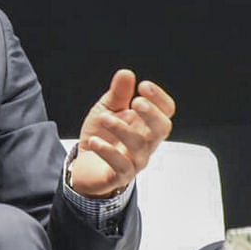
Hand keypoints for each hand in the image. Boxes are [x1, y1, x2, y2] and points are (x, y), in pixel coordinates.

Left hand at [67, 69, 173, 197]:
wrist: (84, 166)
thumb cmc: (102, 137)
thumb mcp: (106, 110)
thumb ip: (117, 94)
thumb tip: (126, 73)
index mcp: (145, 124)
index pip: (166, 111)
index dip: (159, 98)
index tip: (143, 86)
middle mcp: (145, 142)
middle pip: (162, 129)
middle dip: (152, 114)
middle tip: (137, 102)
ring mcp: (135, 160)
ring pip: (140, 146)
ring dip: (122, 129)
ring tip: (105, 118)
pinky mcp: (120, 175)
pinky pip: (121, 166)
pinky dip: (108, 152)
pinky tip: (96, 141)